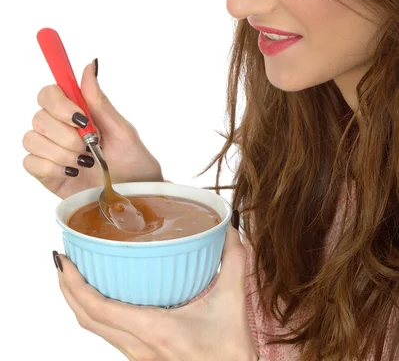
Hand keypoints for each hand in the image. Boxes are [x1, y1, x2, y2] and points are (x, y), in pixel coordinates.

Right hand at [23, 60, 162, 198]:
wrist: (136, 196)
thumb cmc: (133, 161)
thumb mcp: (122, 130)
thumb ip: (99, 101)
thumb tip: (90, 65)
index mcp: (77, 113)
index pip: (49, 93)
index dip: (59, 103)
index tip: (81, 118)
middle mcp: (59, 129)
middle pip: (39, 116)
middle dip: (66, 134)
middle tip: (89, 145)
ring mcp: (51, 151)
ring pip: (32, 139)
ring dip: (61, 152)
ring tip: (86, 162)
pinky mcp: (46, 173)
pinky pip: (30, 163)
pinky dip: (52, 167)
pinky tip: (73, 172)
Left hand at [55, 224, 257, 360]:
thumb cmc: (230, 354)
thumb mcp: (233, 303)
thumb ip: (233, 261)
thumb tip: (228, 228)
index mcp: (154, 330)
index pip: (98, 309)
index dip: (74, 284)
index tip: (63, 260)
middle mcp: (138, 346)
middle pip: (86, 319)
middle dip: (67, 288)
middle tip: (62, 259)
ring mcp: (137, 356)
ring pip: (94, 329)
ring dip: (78, 301)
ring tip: (75, 273)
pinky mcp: (141, 358)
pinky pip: (108, 334)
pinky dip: (94, 312)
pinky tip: (104, 296)